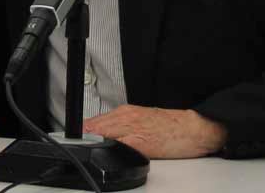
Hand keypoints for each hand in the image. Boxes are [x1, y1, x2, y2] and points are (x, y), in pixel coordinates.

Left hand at [84, 105, 225, 159]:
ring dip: (91, 140)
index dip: (81, 132)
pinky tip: (102, 151)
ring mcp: (133, 128)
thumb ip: (123, 127)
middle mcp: (126, 117)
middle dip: (81, 136)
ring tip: (81, 146)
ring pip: (103, 132)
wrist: (193, 128)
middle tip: (71, 144)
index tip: (72, 139)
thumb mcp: (143, 121)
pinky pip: (119, 144)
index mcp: (126, 113)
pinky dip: (108, 147)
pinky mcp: (141, 141)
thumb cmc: (172, 127)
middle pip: (94, 126)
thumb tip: (105, 136)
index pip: (94, 121)